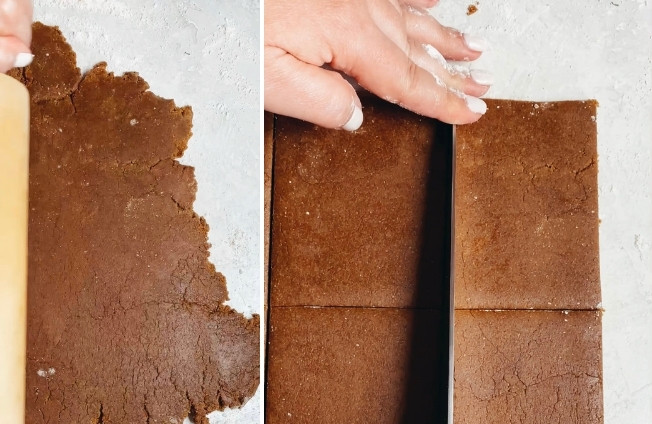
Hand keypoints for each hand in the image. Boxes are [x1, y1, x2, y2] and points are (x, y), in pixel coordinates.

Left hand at [265, 0, 490, 129]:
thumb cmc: (234, 28)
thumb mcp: (268, 80)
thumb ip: (319, 102)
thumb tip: (357, 117)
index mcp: (349, 37)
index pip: (408, 80)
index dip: (443, 100)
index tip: (471, 113)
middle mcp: (360, 7)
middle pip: (417, 49)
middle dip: (453, 72)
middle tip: (483, 87)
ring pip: (411, 17)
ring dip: (444, 36)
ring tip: (472, 50)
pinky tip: (433, 0)